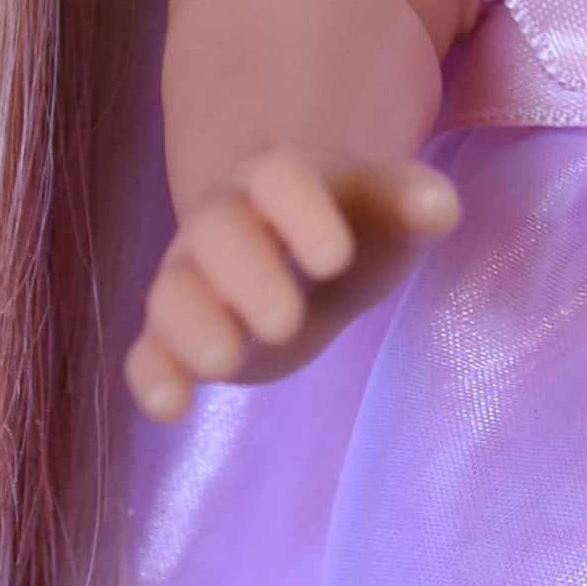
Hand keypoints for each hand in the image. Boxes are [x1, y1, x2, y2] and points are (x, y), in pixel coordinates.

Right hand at [125, 150, 460, 422]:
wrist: (299, 253)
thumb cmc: (349, 226)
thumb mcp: (384, 212)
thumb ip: (406, 203)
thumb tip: (440, 205)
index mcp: (277, 179)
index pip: (278, 177)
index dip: (301, 212)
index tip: (336, 258)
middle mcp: (222, 222)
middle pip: (218, 233)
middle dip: (247, 274)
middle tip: (287, 320)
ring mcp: (192, 279)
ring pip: (172, 291)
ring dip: (191, 324)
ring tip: (224, 362)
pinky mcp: (175, 338)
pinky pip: (146, 350)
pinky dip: (151, 375)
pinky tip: (171, 408)